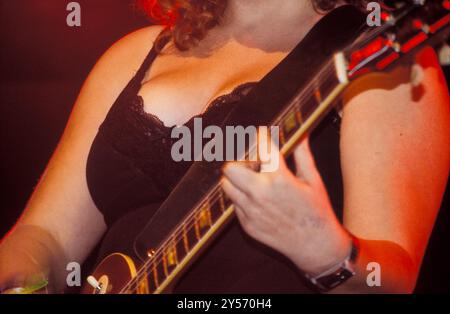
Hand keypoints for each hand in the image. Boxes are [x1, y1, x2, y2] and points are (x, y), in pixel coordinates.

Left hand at [222, 138, 351, 274]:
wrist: (315, 246)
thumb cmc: (316, 211)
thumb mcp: (313, 180)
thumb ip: (303, 155)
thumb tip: (301, 134)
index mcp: (279, 180)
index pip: (261, 149)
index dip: (261, 137)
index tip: (262, 135)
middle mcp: (260, 195)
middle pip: (230, 168)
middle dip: (241, 162)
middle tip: (255, 164)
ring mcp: (251, 211)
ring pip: (227, 186)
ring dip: (237, 179)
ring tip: (254, 181)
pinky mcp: (247, 224)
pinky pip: (235, 204)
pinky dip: (242, 197)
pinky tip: (259, 199)